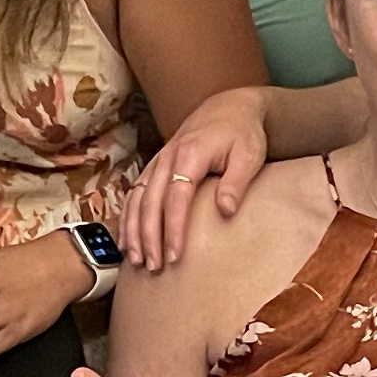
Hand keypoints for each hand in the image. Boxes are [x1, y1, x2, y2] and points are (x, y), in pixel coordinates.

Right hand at [122, 85, 278, 269]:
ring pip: (137, 199)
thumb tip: (226, 211)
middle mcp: (167, 157)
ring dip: (134, 231)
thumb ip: (236, 182)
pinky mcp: (155, 167)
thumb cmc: (243, 133)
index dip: (174, 229)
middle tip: (154, 268)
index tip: (176, 256)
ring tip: (136, 261)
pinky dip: (128, 219)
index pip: (177, 198)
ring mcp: (158, 162)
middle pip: (150, 202)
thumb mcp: (249, 154)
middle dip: (149, 237)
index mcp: (190, 154)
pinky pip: (134, 194)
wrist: (229, 108)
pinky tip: (127, 242)